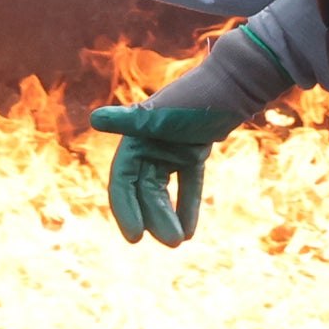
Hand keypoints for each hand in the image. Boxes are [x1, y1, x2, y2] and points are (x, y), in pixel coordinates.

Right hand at [87, 99, 238, 246]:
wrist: (233, 85)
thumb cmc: (192, 99)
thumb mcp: (160, 114)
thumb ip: (128, 121)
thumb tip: (95, 118)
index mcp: (134, 137)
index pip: (123, 180)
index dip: (126, 208)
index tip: (135, 237)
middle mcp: (148, 146)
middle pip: (145, 190)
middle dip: (155, 217)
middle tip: (172, 243)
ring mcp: (169, 150)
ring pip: (163, 191)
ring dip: (168, 215)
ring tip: (179, 241)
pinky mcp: (191, 153)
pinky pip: (185, 185)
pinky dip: (186, 205)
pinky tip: (189, 231)